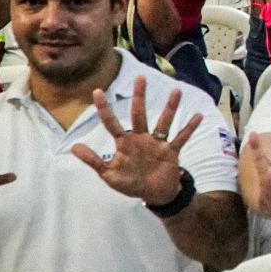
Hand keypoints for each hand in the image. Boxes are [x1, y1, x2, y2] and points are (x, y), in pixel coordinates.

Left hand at [69, 76, 201, 204]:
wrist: (154, 194)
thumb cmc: (130, 182)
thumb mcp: (108, 174)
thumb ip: (93, 160)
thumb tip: (73, 147)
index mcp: (124, 143)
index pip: (111, 123)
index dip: (104, 108)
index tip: (97, 91)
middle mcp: (140, 138)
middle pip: (139, 114)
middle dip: (139, 96)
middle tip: (140, 77)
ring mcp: (157, 143)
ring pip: (163, 122)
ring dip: (170, 108)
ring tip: (176, 91)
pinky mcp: (171, 151)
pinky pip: (180, 138)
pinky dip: (189, 128)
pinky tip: (197, 116)